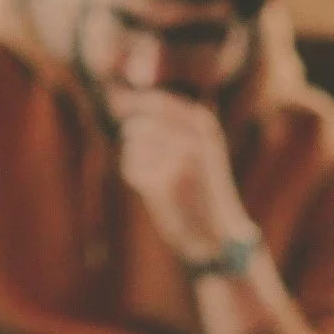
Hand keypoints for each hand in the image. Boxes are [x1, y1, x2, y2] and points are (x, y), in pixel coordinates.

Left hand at [112, 88, 255, 269]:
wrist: (217, 234)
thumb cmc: (199, 188)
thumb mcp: (196, 146)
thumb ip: (168, 121)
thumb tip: (117, 98)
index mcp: (204, 124)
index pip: (157, 101)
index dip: (131, 103)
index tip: (116, 108)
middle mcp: (194, 136)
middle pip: (138, 124)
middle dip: (134, 141)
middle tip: (151, 162)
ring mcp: (180, 158)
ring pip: (132, 146)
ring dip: (137, 161)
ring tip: (159, 179)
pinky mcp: (165, 181)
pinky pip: (131, 167)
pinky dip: (137, 179)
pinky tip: (156, 192)